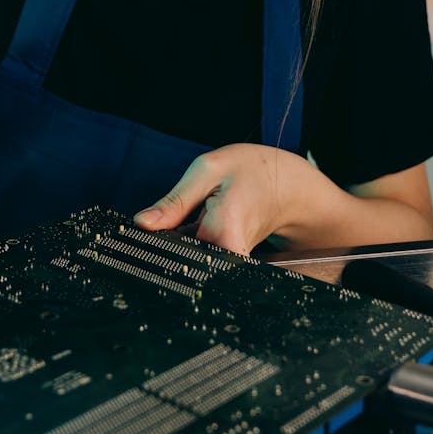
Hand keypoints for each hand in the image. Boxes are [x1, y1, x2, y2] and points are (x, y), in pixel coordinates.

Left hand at [134, 143, 335, 255]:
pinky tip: (202, 223)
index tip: (143, 238)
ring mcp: (230, 262)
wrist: (290, 188)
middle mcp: (228, 255)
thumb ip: (174, 201)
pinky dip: (191, 241)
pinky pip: (198, 256)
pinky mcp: (228, 262)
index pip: (173, 256)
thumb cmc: (253, 172)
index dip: (152, 247)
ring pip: (187, 257)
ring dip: (179, 239)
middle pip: (178, 259)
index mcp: (222, 233)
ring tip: (198, 214)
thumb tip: (142, 223)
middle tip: (177, 215)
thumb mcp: (209, 171)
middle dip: (164, 240)